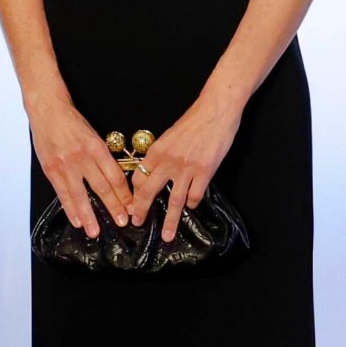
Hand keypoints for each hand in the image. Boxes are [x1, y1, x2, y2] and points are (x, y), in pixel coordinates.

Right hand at [28, 95, 131, 235]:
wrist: (48, 110)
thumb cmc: (72, 122)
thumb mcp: (92, 135)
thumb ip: (102, 157)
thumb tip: (113, 181)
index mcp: (97, 147)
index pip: (115, 175)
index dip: (124, 193)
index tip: (131, 207)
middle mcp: (82, 157)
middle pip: (102, 187)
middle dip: (113, 207)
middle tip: (122, 222)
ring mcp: (65, 165)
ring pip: (81, 195)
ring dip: (89, 215)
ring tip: (95, 232)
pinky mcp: (51, 170)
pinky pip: (63, 194)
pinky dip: (70, 209)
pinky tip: (77, 220)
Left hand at [128, 97, 241, 242]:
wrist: (215, 110)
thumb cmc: (193, 122)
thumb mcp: (169, 136)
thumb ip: (161, 155)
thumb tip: (153, 171)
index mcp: (156, 151)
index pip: (138, 177)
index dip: (133, 194)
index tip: (131, 205)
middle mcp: (168, 161)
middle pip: (149, 191)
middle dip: (141, 210)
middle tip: (137, 223)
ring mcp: (186, 168)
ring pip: (174, 200)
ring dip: (169, 221)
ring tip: (166, 236)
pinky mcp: (205, 171)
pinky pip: (195, 194)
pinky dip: (193, 203)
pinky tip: (192, 206)